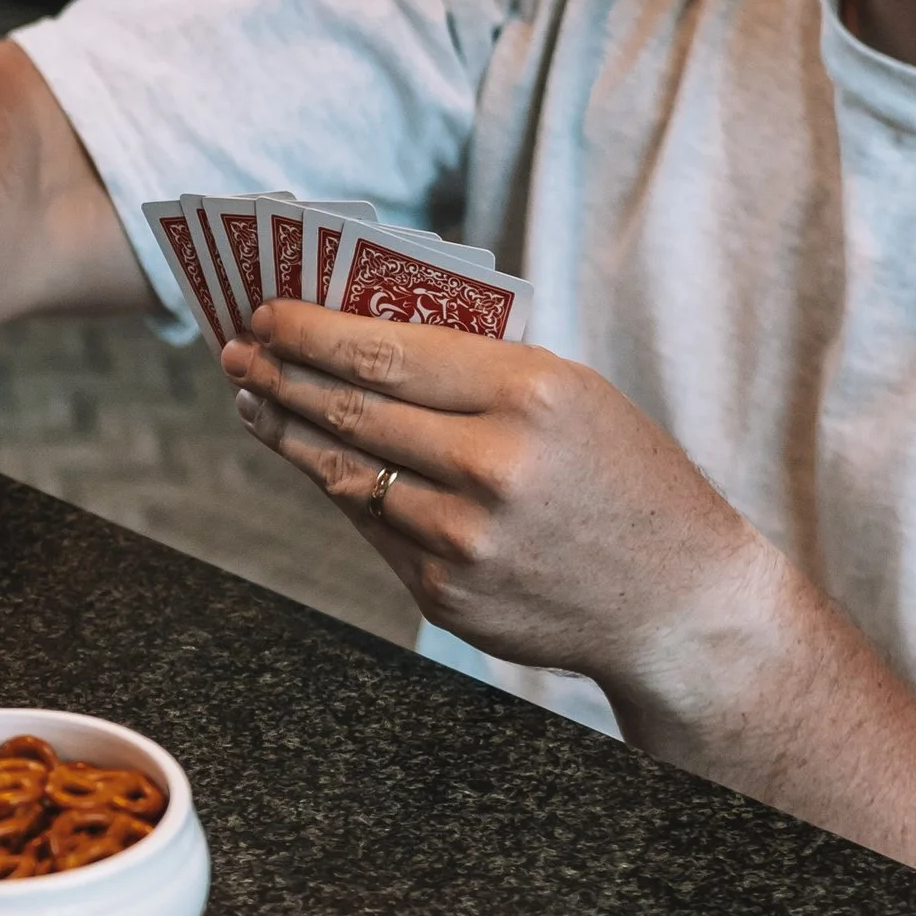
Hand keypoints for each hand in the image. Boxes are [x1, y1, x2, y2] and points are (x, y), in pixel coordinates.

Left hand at [223, 301, 771, 702]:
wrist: (678, 602)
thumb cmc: (624, 480)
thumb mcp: (573, 397)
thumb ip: (475, 373)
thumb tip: (361, 340)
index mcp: (530, 394)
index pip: (386, 352)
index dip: (311, 331)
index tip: (268, 313)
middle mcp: (491, 465)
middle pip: (351, 410)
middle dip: (281, 375)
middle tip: (237, 351)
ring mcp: (463, 539)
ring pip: (345, 473)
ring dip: (288, 433)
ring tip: (251, 399)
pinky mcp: (445, 595)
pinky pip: (373, 528)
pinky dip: (336, 488)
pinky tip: (309, 459)